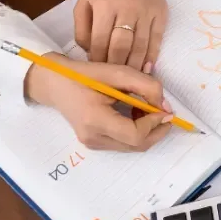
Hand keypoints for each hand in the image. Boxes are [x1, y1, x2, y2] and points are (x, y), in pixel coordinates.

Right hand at [26, 54, 172, 150]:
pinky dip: (137, 131)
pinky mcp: (94, 143)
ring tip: (146, 108)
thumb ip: (147, 87)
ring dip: (148, 130)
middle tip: (164, 111)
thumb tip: (166, 107)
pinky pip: (124, 143)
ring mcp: (93, 143)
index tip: (164, 108)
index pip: (135, 134)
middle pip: (138, 145)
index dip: (155, 123)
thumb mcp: (118, 73)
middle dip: (157, 129)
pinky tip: (135, 114)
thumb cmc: (85, 75)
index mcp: (95, 120)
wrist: (55, 83)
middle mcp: (93, 138)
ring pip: (133, 146)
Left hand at [75, 0, 167, 71]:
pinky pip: (157, 40)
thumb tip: (88, 52)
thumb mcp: (85, 0)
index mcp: (104, 5)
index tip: (96, 72)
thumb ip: (82, 26)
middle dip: (116, 66)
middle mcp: (126, 9)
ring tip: (130, 80)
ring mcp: (145, 13)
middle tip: (113, 82)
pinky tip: (147, 69)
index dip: (97, 59)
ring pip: (140, 46)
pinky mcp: (160, 16)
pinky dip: (152, 56)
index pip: (99, 40)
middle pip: (121, 46)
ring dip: (134, 66)